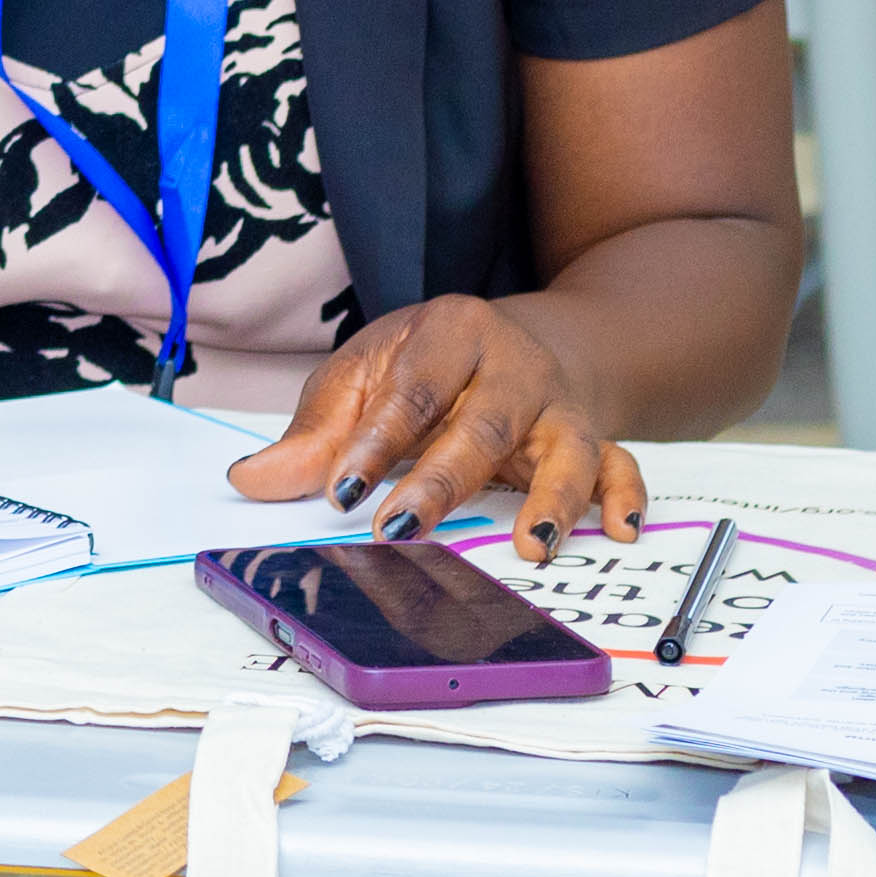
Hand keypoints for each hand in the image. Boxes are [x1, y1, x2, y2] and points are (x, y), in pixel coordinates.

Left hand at [224, 297, 646, 558]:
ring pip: (565, 448)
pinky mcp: (595, 436)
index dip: (372, 442)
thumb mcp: (362, 378)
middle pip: (482, 425)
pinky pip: (622, 465)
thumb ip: (315, 434)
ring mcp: (560, 404)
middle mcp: (515, 364)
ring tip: (533, 545)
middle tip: (400, 529)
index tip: (338, 490)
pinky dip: (625, 496)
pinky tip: (616, 530)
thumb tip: (250, 481)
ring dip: (552, 500)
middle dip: (441, 481)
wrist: (509, 342)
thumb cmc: (422, 366)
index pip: (410, 390)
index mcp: (451, 331)